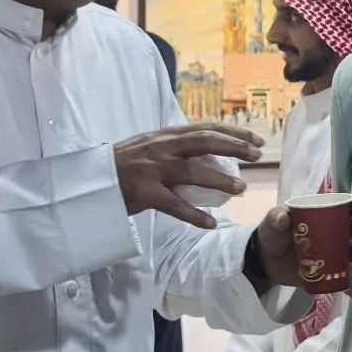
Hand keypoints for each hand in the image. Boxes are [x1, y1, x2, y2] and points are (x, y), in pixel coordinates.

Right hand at [115, 126, 262, 230]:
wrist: (94, 179)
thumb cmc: (125, 163)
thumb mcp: (152, 146)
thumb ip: (177, 146)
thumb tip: (211, 150)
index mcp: (166, 136)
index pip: (206, 128)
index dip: (233, 133)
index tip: (255, 140)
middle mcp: (162, 148)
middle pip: (205, 142)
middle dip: (234, 147)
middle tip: (257, 156)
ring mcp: (153, 170)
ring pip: (193, 173)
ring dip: (220, 181)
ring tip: (240, 189)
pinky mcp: (145, 193)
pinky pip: (174, 205)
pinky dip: (194, 216)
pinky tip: (210, 224)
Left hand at [253, 198, 351, 295]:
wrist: (266, 261)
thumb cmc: (274, 234)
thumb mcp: (273, 222)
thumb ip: (276, 217)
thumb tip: (283, 217)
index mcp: (325, 214)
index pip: (347, 205)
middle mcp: (336, 231)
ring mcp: (335, 252)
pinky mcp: (331, 272)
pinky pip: (346, 279)